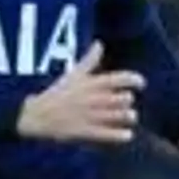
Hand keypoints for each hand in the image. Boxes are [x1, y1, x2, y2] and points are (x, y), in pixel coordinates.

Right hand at [16, 41, 143, 144]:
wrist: (37, 115)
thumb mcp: (73, 74)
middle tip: (127, 101)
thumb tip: (100, 43)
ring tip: (131, 116)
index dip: (134, 80)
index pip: (118, 79)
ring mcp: (90, 116)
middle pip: (121, 99)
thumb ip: (89, 60)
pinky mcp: (85, 131)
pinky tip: (128, 135)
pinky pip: (107, 134)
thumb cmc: (57, 93)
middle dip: (127, 100)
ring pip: (117, 116)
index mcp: (91, 84)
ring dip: (128, 116)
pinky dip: (120, 135)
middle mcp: (93, 99)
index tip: (141, 83)